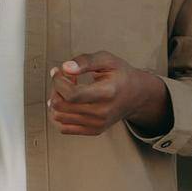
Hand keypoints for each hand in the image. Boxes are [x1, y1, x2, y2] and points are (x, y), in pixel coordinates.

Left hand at [49, 50, 170, 136]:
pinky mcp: (94, 130)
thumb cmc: (121, 75)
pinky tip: (67, 102)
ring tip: (67, 90)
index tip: (59, 71)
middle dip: (55, 88)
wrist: (136, 94)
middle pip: (61, 105)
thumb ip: (85, 61)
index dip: (58, 81)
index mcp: (107, 93)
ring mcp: (98, 124)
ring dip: (56, 100)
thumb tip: (65, 68)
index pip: (71, 94)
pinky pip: (63, 127)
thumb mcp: (107, 60)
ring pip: (58, 116)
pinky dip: (58, 114)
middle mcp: (102, 112)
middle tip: (64, 79)